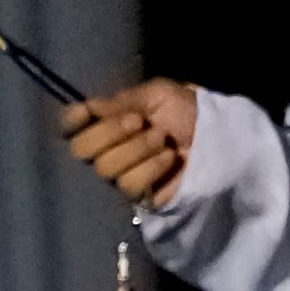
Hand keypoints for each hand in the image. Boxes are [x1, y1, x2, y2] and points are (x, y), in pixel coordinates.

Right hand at [59, 80, 197, 204]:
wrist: (218, 138)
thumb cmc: (186, 112)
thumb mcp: (157, 94)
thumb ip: (122, 100)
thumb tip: (90, 107)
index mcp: (107, 123)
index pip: (70, 127)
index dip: (71, 120)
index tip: (86, 112)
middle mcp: (107, 151)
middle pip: (81, 149)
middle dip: (110, 132)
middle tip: (139, 122)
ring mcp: (121, 175)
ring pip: (106, 167)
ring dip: (138, 149)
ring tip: (163, 140)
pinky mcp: (138, 197)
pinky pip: (130, 184)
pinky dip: (151, 167)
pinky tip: (168, 159)